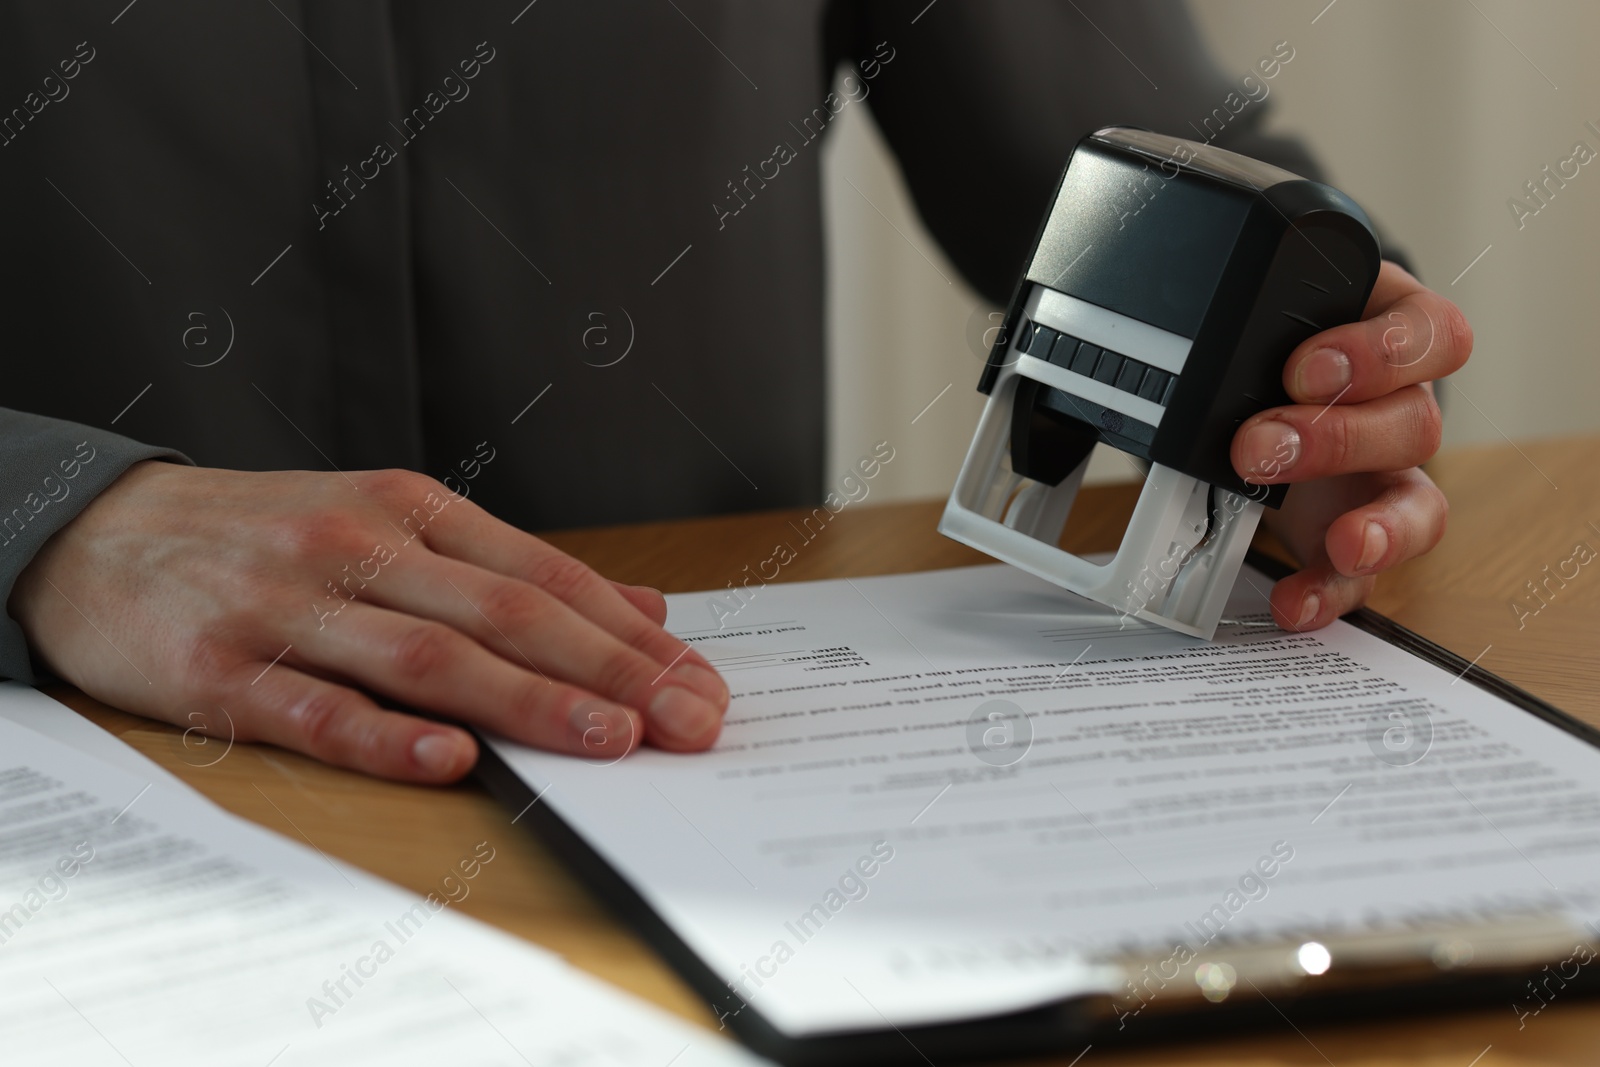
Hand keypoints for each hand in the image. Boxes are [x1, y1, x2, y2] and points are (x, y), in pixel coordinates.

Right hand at [9, 463, 729, 781]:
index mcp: (410, 510)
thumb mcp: (390, 525)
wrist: (94, 533)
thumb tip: (642, 606)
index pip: (544, 574)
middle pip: (507, 612)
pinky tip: (451, 760)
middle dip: (611, 671)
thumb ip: (509, 570)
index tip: (699, 681)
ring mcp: (290, 605)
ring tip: (611, 742)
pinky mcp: (220, 668)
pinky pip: (315, 708)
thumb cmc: (268, 535)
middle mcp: (360, 546)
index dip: (629, 633)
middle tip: (690, 720)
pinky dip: (386, 736)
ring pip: (428, 656)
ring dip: (528, 702)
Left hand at [1231, 261, 1470, 629]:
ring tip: (1343, 545)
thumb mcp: (1266, 306)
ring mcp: (1383, 475)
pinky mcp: (1351, 532)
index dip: (1380, 354)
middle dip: (1338, 439)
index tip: (1305, 369)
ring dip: (1378, 529)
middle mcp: (1398, 404)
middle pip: (1416, 423)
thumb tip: (1167, 321)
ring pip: (1419, 505)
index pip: (1431, 334)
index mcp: (1389, 332)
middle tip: (1261, 446)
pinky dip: (1329, 592)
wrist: (1247, 371)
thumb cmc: (1270, 333)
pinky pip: (1360, 573)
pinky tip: (1294, 604)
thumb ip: (1246, 315)